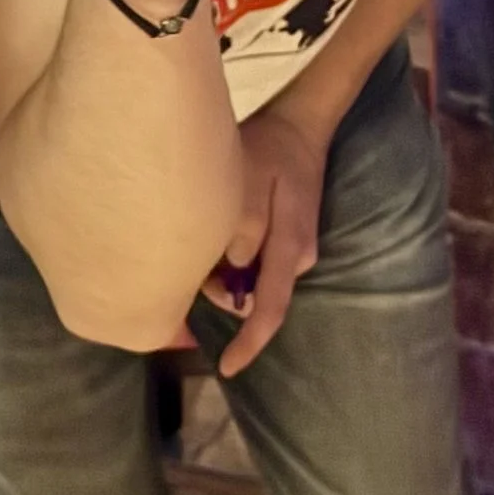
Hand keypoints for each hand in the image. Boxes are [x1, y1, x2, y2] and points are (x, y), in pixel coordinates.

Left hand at [204, 102, 327, 375]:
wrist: (300, 127)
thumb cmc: (268, 148)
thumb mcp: (248, 176)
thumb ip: (244, 222)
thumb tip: (235, 266)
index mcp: (289, 246)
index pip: (270, 307)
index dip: (249, 343)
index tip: (226, 368)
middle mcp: (298, 257)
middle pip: (256, 298)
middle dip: (222, 294)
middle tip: (193, 261)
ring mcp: (297, 250)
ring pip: (254, 282)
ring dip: (225, 274)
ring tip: (203, 236)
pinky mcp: (289, 242)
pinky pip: (259, 266)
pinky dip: (234, 262)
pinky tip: (218, 234)